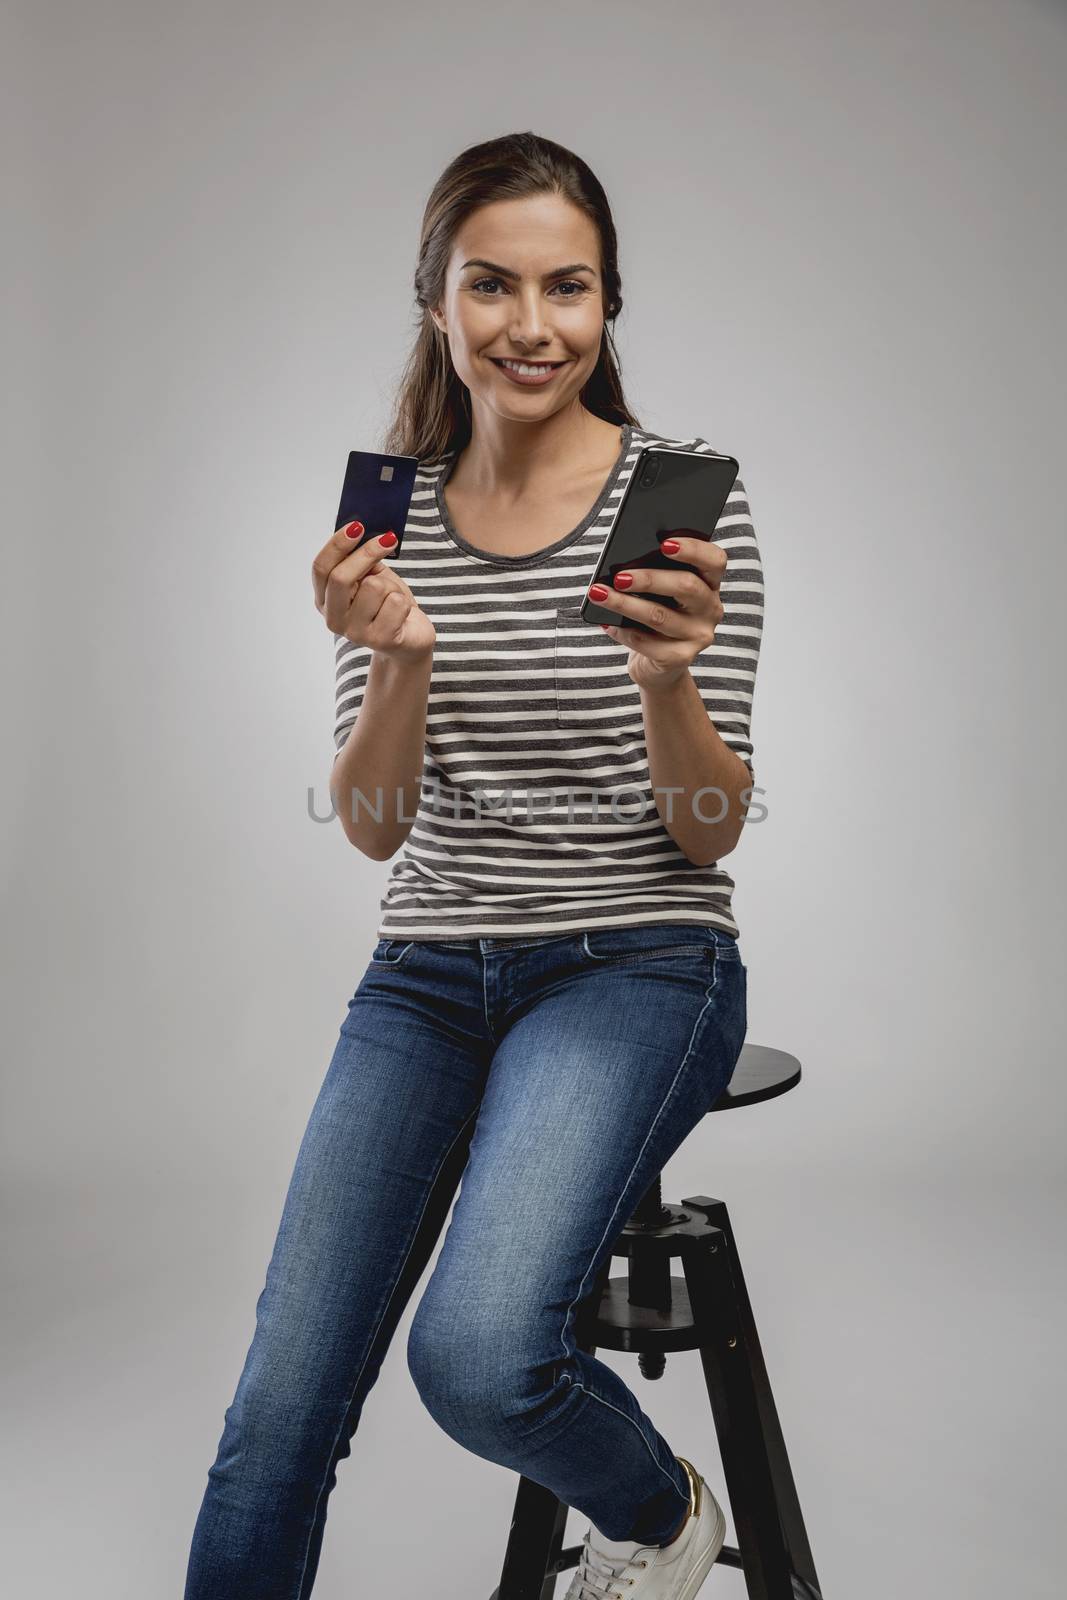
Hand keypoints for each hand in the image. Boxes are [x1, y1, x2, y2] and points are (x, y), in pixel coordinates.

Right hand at [312, 522, 434, 660]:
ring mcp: (355, 633)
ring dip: (391, 585)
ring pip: (374, 587)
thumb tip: (363, 530)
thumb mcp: (370, 578)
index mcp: (324, 599)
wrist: (409, 639)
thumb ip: (361, 560)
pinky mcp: (380, 640)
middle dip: (367, 553)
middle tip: (389, 539)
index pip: (320, 568)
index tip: (357, 526)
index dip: (337, 545)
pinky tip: (402, 614)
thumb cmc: (387, 604)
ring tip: (393, 598)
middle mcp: (333, 619)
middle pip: (341, 577)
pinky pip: (395, 602)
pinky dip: (405, 602)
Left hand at [588, 532, 726, 691]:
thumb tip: (623, 563)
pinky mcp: (680, 658)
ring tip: (599, 593)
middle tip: (620, 576)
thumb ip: (654, 573)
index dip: (693, 549)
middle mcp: (711, 608)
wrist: (658, 666)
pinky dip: (622, 631)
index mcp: (710, 583)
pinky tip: (606, 623)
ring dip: (624, 604)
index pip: (714, 560)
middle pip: (686, 586)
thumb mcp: (659, 593)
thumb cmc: (656, 616)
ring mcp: (699, 635)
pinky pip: (645, 641)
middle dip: (649, 578)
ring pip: (658, 615)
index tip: (664, 543)